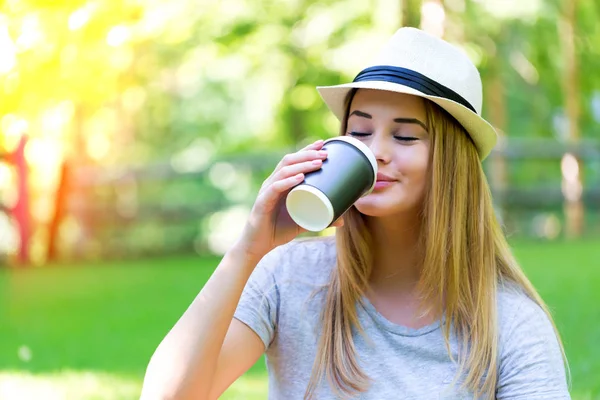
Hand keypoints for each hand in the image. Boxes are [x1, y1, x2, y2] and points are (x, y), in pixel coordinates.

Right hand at [234, 139, 343, 259]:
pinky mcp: (262, 202)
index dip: (307, 150)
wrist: (257, 246)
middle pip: (289, 160)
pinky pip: (275, 188)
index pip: (294, 160)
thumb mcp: (303, 223)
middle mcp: (273, 183)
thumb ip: (320, 219)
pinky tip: (300, 178)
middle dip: (307, 154)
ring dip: (302, 165)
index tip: (323, 144)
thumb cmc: (278, 231)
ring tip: (318, 163)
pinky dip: (288, 181)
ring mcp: (266, 191)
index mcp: (281, 183)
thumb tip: (342, 220)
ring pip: (283, 171)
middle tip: (325, 153)